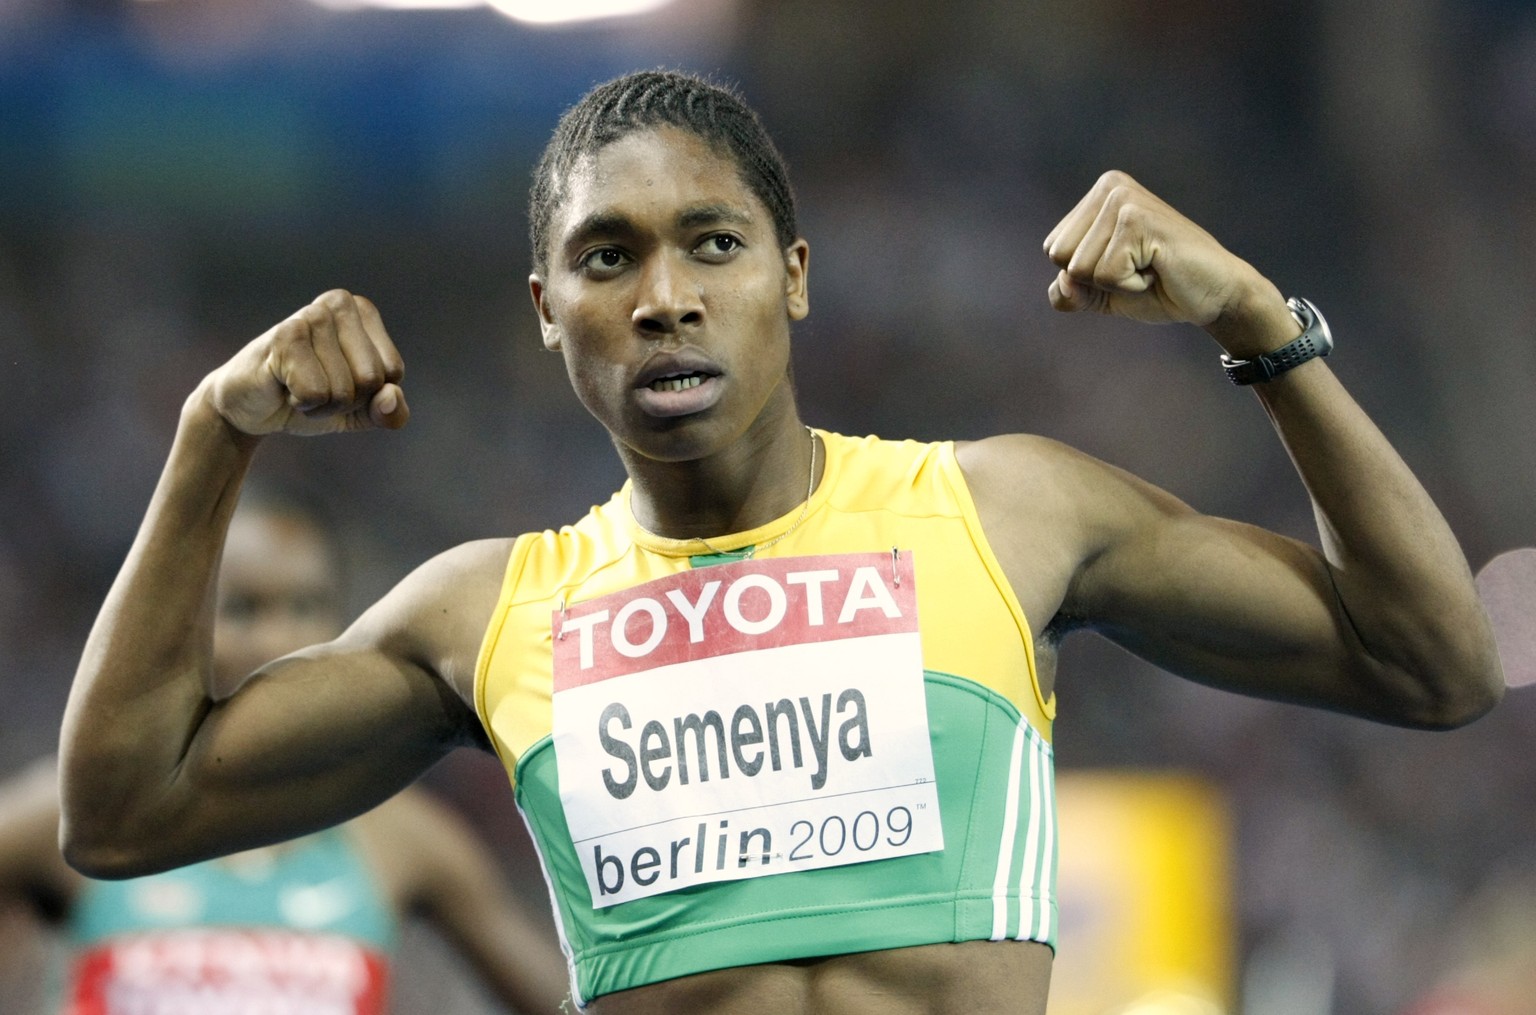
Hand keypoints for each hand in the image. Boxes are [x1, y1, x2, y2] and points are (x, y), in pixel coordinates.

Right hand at [203, 290, 408, 437]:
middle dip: (346, 400)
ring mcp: (311, 316)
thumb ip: (390, 412)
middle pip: (372, 380)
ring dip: (321, 405)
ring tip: (297, 385)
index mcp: (363, 311)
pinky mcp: (285, 337)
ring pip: (344, 391)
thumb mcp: (360, 412)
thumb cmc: (310, 397)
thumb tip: (391, 397)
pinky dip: (302, 403)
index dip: (367, 394)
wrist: (248, 406)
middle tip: (315, 386)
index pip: (393, 372)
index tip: (337, 381)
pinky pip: (316, 394)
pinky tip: (283, 386)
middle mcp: (339, 303)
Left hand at [1043, 171, 1290, 353]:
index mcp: (1096, 195)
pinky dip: (1131, 286)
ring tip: (1150, 266)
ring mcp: (1123, 200)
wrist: (1215, 295)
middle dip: (1097, 279)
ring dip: (1116, 283)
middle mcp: (1108, 187)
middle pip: (1060, 257)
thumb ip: (1068, 292)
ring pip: (1079, 269)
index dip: (1086, 275)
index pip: (1053, 249)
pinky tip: (1159, 268)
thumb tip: (1062, 284)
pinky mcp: (1138, 221)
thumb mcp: (1099, 294)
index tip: (1126, 264)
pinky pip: (1106, 276)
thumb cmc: (1158, 289)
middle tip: (1140, 266)